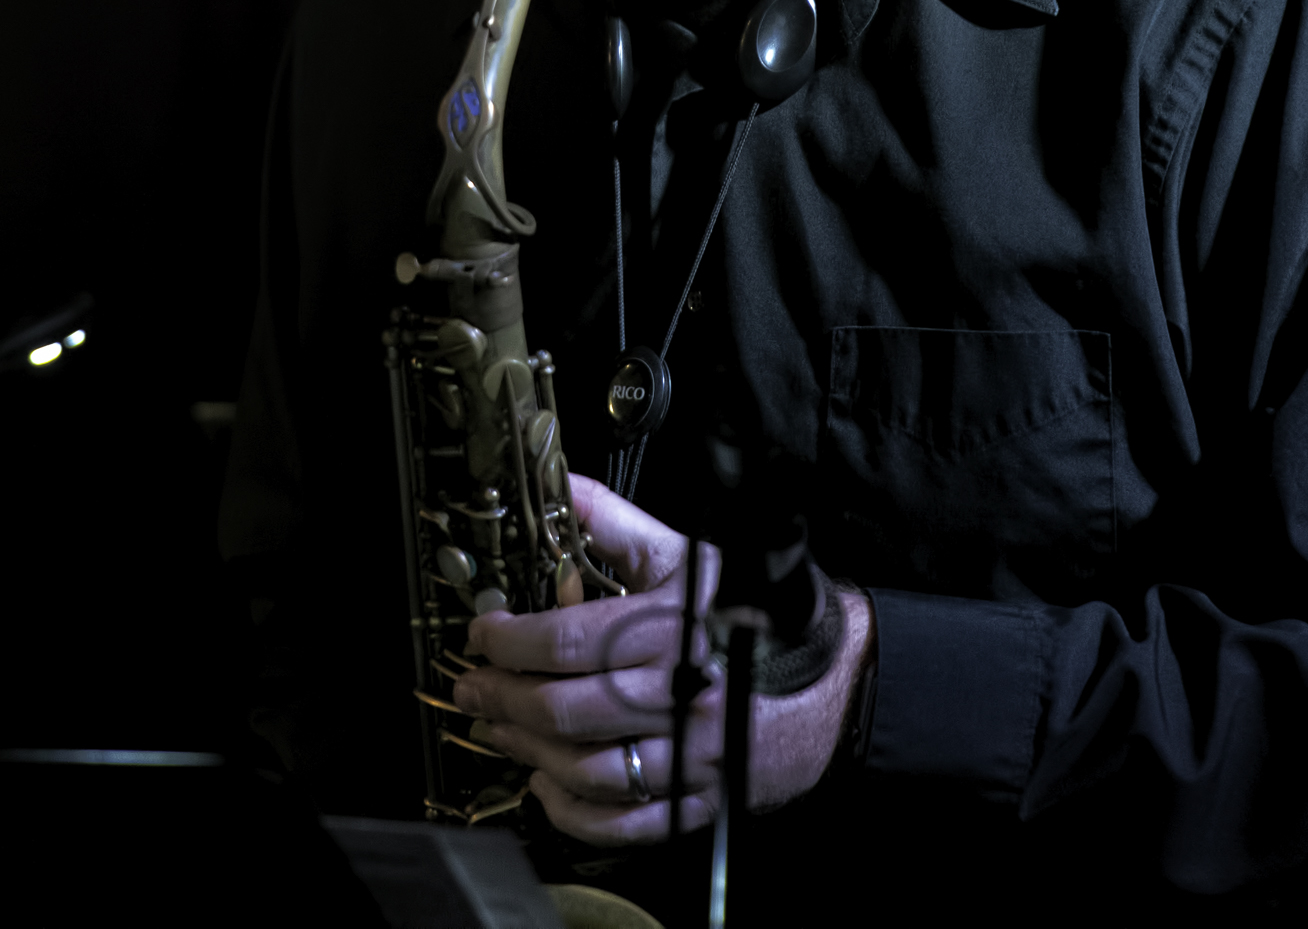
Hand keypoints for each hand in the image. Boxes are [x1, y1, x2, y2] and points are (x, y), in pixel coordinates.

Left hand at [453, 474, 873, 845]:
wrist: (836, 677)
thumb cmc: (754, 613)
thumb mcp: (685, 556)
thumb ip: (615, 522)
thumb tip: (561, 486)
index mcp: (670, 630)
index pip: (569, 640)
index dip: (511, 641)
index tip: (481, 635)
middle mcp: (678, 694)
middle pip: (566, 710)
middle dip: (503, 700)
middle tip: (471, 688)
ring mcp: (691, 755)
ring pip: (589, 769)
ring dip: (528, 753)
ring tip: (497, 731)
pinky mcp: (702, 799)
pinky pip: (629, 821)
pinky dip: (577, 813)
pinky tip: (547, 787)